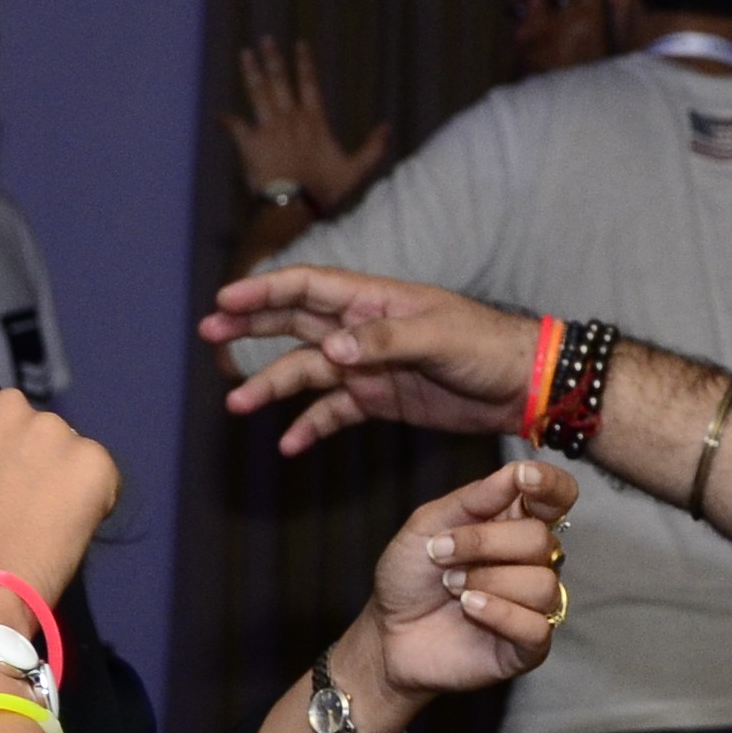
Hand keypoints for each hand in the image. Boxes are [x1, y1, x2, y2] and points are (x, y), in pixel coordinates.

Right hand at [0, 382, 118, 612]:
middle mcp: (4, 402)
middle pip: (16, 429)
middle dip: (12, 462)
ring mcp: (53, 432)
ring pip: (56, 450)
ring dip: (48, 480)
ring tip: (26, 528)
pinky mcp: (93, 465)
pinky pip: (95, 476)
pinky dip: (85, 501)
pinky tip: (57, 533)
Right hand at [202, 266, 543, 455]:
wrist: (522, 386)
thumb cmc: (486, 347)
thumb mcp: (440, 339)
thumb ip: (384, 342)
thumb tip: (330, 349)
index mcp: (374, 301)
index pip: (308, 288)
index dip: (264, 290)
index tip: (225, 299)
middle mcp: (362, 330)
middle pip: (294, 323)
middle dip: (251, 327)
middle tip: (209, 334)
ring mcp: (368, 366)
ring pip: (306, 371)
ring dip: (271, 385)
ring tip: (235, 403)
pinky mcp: (379, 400)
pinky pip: (334, 412)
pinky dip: (309, 426)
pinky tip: (287, 444)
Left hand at [226, 38, 391, 214]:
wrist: (294, 205)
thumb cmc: (324, 190)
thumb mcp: (355, 170)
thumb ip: (373, 149)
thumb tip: (388, 128)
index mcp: (314, 121)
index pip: (309, 83)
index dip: (305, 62)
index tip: (300, 43)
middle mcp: (290, 118)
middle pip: (280, 81)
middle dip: (273, 58)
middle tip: (266, 39)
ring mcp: (269, 128)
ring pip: (258, 93)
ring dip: (251, 72)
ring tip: (245, 53)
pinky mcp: (251, 143)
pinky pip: (237, 127)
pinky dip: (227, 121)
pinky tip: (219, 115)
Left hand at [361, 459, 577, 702]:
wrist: (387, 633)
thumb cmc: (409, 577)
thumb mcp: (427, 525)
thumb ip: (473, 499)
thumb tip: (517, 471)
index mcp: (513, 524)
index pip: (558, 498)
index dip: (551, 485)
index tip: (525, 478)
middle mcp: (532, 562)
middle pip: (542, 540)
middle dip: (486, 543)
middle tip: (442, 554)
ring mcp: (533, 605)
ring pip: (542, 584)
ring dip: (489, 581)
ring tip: (453, 588)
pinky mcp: (528, 646)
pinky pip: (537, 626)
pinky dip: (500, 612)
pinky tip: (470, 607)